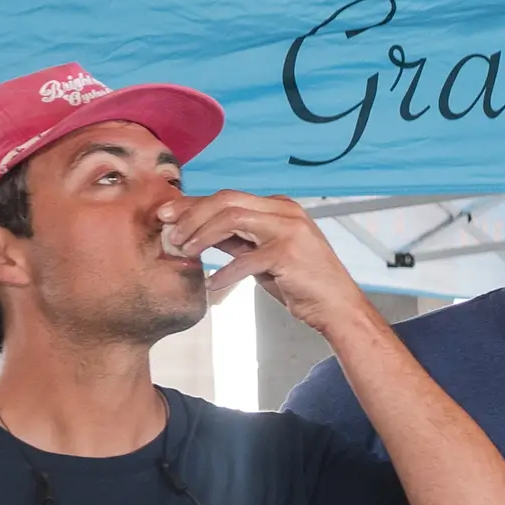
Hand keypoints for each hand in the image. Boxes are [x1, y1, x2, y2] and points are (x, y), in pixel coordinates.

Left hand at [159, 191, 373, 337]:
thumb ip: (238, 239)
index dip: (193, 204)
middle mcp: (285, 212)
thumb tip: (200, 230)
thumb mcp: (264, 255)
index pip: (227, 197)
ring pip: (232, 218)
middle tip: (171, 234)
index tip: (167, 215)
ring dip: (201, 235)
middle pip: (226, 200)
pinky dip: (225, 273)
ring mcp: (289, 231)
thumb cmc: (301, 283)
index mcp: (279, 207)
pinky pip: (245, 259)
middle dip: (191, 215)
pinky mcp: (288, 254)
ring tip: (185, 253)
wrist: (337, 307)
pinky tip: (212, 286)